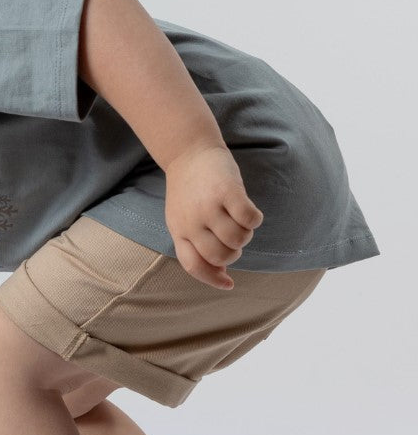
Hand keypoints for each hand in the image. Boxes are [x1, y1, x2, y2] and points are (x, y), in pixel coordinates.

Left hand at [163, 146, 263, 289]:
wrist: (189, 152)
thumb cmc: (190, 190)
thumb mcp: (183, 218)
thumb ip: (197, 243)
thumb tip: (224, 275)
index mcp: (178, 231)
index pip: (194, 265)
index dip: (212, 279)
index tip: (228, 283)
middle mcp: (191, 221)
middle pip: (220, 256)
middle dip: (234, 253)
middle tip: (235, 238)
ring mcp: (208, 206)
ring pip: (237, 239)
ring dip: (246, 235)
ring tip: (241, 222)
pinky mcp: (227, 191)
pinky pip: (249, 219)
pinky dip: (255, 219)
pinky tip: (249, 211)